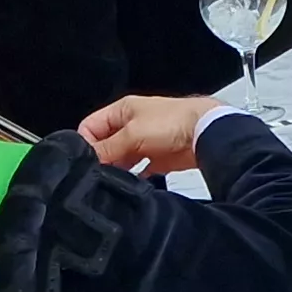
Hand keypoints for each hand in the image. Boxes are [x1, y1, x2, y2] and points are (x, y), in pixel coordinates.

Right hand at [80, 95, 226, 175]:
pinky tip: (132, 181)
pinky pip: (138, 169)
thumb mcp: (132, 133)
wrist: (205, 133)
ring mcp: (144, 141)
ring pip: (120, 158)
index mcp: (121, 110)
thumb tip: (88, 159)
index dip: (86, 143)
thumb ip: (108, 147)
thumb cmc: (173, 121)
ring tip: (116, 177)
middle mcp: (131, 124)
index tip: (86, 160)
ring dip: (117, 168)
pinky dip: (134, 175)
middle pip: (105, 144)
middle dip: (102, 158)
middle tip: (101, 171)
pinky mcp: (156, 157)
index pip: (90, 126)